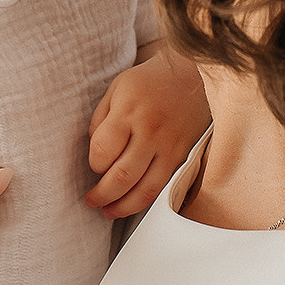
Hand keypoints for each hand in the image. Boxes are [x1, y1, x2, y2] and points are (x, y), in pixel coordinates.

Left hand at [86, 46, 211, 218]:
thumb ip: (101, 119)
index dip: (93, 165)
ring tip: (108, 211)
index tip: (93, 165)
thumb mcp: (117, 88)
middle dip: (102, 195)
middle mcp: (150, 131)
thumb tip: (95, 153)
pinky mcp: (183, 156)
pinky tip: (132, 203)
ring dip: (122, 207)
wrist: (193, 73)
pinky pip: (163, 186)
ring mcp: (170, 146)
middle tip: (91, 200)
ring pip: (145, 189)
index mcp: (129, 111)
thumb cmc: (150, 81)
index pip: (102, 151)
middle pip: (122, 176)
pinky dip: (145, 200)